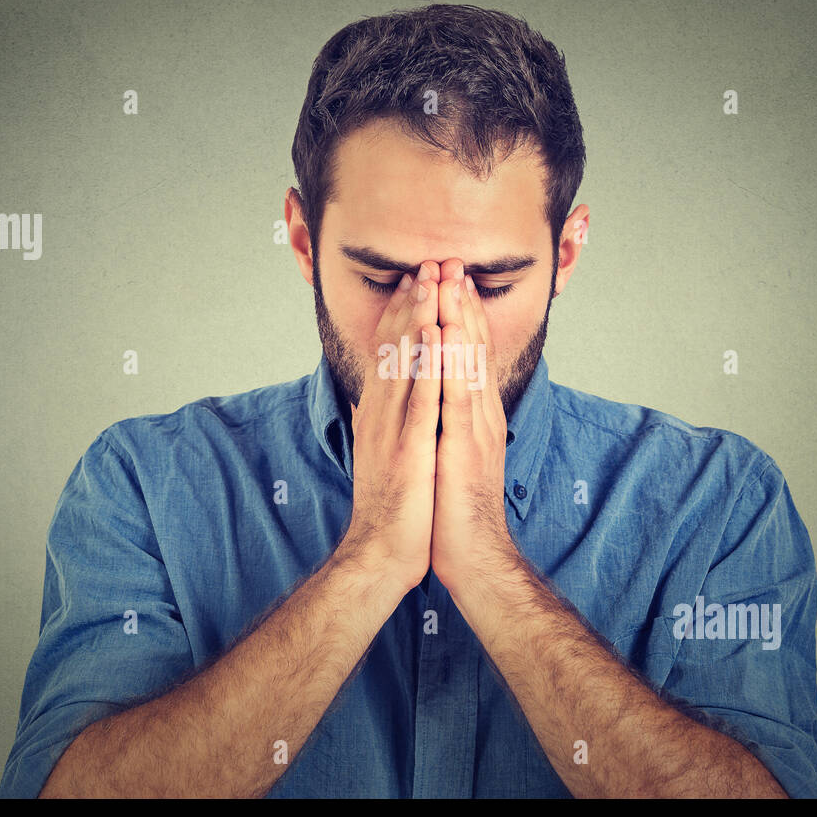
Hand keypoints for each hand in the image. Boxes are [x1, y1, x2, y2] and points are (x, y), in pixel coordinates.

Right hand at [335, 260, 442, 593]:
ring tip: (432, 282)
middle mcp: (381, 413)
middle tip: (426, 264)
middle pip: (396, 349)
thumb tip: (378, 397)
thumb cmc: (391, 507)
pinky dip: (428, 363)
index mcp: (379, 414)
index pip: (390, 354)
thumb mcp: (383, 453)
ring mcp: (393, 428)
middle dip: (412, 304)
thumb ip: (382, 421)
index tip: (415, 281)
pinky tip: (438, 336)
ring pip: (407, 363)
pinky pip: (420, 397)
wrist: (382, 551)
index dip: (402, 315)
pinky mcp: (409, 447)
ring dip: (420, 320)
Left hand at [430, 259, 517, 598]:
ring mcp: (474, 428)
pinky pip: (456, 396)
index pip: (468, 355)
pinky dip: (451, 362)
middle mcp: (479, 414)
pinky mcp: (462, 446)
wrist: (472, 555)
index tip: (449, 280)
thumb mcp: (453, 455)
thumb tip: (439, 399)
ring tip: (450, 281)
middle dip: (460, 304)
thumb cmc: (456, 510)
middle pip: (471, 349)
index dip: (459, 315)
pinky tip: (444, 334)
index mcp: (475, 415)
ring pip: (466, 363)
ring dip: (457, 320)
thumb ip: (450, 424)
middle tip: (451, 262)